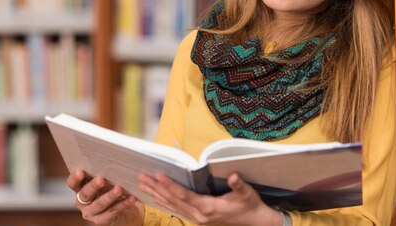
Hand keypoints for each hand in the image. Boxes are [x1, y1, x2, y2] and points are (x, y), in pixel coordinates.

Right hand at [67, 169, 143, 225]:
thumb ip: (104, 171)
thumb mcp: (107, 178)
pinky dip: (123, 204)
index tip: (81, 171)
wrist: (124, 207)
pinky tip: (132, 197)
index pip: (72, 183)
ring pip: (99, 204)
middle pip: (85, 193)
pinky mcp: (101, 221)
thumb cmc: (112, 187)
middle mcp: (82, 201)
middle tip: (102, 179)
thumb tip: (113, 157)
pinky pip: (112, 212)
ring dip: (110, 196)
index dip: (75, 177)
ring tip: (119, 189)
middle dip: (94, 186)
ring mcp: (90, 212)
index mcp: (79, 188)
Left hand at [138, 172, 282, 225]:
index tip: (157, 174)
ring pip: (171, 206)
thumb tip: (233, 177)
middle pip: (172, 200)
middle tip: (141, 176)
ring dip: (156, 194)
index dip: (170, 185)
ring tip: (142, 184)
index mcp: (208, 208)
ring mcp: (197, 219)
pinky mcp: (197, 218)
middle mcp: (199, 215)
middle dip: (156, 188)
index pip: (183, 195)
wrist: (255, 223)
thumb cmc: (250, 206)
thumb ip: (239, 185)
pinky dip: (163, 202)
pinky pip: (176, 210)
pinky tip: (155, 196)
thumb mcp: (248, 194)